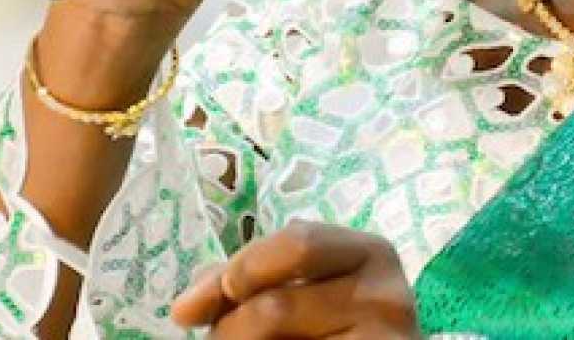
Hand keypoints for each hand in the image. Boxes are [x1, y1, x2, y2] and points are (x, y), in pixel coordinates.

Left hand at [170, 221, 420, 337]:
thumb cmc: (332, 324)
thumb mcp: (299, 287)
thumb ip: (250, 278)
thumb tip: (187, 305)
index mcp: (369, 253)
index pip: (297, 243)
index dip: (238, 270)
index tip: (190, 308)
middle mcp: (386, 294)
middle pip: (275, 305)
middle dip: (230, 328)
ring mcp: (383, 338)